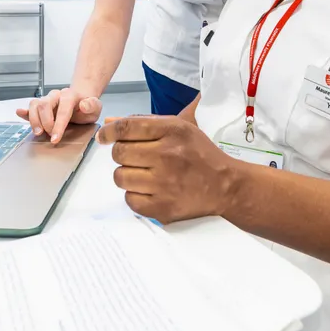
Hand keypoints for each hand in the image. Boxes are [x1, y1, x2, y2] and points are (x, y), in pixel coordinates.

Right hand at [15, 87, 101, 142]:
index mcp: (70, 95)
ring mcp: (47, 99)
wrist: (82, 101)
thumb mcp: (95, 107)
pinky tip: (20, 113)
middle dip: (46, 122)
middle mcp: (56, 95)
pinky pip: (31, 106)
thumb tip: (84, 105)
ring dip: (34, 120)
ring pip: (35, 105)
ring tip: (38, 132)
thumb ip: (92, 105)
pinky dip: (25, 111)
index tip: (55, 138)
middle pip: (45, 105)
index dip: (58, 125)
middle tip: (49, 135)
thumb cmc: (88, 106)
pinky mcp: (41, 105)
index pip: (63, 110)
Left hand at [97, 116, 241, 223]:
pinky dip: (135, 196)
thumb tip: (109, 124)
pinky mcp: (163, 207)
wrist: (226, 185)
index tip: (103, 137)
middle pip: (120, 153)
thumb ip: (143, 123)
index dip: (109, 133)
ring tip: (142, 175)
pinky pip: (130, 200)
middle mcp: (168, 155)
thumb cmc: (200, 153)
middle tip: (135, 158)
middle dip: (121, 154)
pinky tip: (148, 190)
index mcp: (172, 131)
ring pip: (121, 178)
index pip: (127, 128)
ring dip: (127, 175)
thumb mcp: (178, 128)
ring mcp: (165, 184)